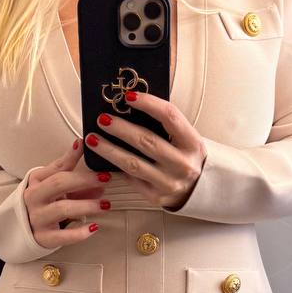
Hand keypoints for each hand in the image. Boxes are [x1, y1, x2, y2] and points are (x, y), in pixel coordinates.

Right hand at [25, 139, 108, 246]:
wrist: (22, 229)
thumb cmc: (43, 203)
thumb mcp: (52, 184)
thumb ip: (74, 177)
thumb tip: (99, 173)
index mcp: (37, 181)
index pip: (57, 167)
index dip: (73, 157)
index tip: (88, 148)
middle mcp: (34, 198)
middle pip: (59, 183)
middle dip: (85, 180)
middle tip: (105, 179)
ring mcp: (37, 218)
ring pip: (62, 209)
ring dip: (87, 205)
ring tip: (105, 204)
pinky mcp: (43, 238)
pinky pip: (62, 236)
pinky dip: (79, 233)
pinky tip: (94, 227)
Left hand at [84, 91, 205, 208]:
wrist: (199, 189)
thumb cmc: (186, 157)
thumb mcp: (185, 139)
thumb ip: (165, 125)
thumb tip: (131, 105)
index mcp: (193, 143)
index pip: (170, 117)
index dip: (149, 104)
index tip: (129, 96)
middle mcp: (183, 164)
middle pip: (147, 141)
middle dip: (121, 128)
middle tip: (102, 119)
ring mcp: (169, 182)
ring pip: (133, 164)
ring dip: (109, 149)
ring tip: (92, 138)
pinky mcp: (156, 196)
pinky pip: (131, 179)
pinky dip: (116, 168)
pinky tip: (103, 159)